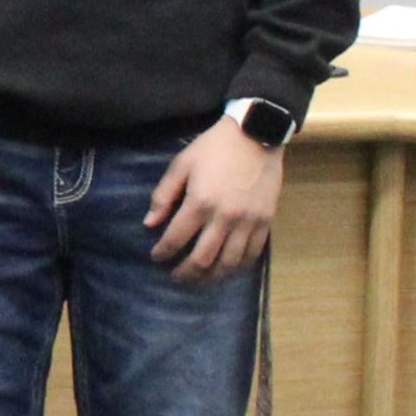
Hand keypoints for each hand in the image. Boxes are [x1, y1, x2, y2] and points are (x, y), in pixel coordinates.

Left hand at [146, 117, 282, 282]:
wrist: (256, 135)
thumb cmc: (213, 149)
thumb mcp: (181, 165)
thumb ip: (163, 195)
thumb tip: (149, 224)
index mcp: (200, 202)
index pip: (176, 238)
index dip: (163, 252)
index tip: (156, 258)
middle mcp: (224, 218)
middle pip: (202, 258)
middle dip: (185, 272)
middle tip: (175, 277)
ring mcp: (248, 222)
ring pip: (229, 262)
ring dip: (212, 276)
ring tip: (200, 280)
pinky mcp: (266, 222)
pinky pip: (252, 254)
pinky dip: (238, 266)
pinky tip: (227, 269)